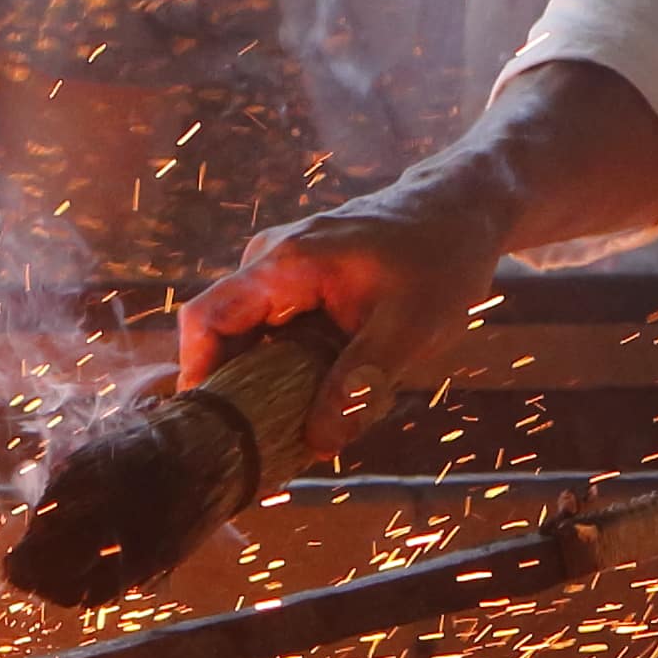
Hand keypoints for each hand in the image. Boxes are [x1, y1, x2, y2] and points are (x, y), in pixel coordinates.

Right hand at [182, 164, 517, 450]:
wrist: (461, 208)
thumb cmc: (441, 257)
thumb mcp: (412, 327)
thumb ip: (363, 382)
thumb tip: (318, 442)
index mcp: (283, 265)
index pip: (206, 318)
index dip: (196, 374)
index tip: (212, 429)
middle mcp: (268, 261)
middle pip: (222, 334)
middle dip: (236, 392)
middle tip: (261, 449)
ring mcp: (281, 269)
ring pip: (249, 336)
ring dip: (264, 383)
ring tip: (295, 430)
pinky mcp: (299, 280)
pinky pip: (273, 328)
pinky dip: (285, 366)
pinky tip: (317, 398)